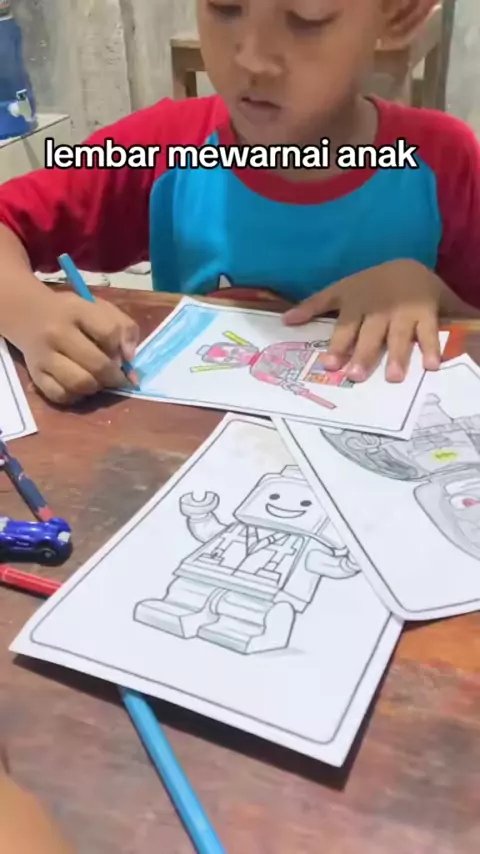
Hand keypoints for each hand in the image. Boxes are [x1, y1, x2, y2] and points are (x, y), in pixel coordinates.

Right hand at [15, 290, 138, 404]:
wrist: (29, 315)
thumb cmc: (72, 313)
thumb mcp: (99, 308)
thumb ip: (122, 327)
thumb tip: (130, 359)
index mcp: (77, 310)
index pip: (109, 333)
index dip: (123, 349)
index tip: (126, 358)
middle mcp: (57, 333)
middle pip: (97, 365)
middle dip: (115, 377)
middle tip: (119, 378)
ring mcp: (43, 356)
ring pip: (80, 384)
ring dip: (96, 387)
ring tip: (98, 381)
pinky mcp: (35, 375)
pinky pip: (61, 395)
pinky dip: (76, 396)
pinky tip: (79, 386)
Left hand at [283, 260, 442, 381]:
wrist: (409, 267)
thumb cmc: (370, 285)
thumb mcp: (342, 290)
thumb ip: (314, 305)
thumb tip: (286, 320)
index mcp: (357, 304)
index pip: (345, 327)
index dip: (338, 345)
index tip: (329, 364)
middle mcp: (379, 310)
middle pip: (371, 334)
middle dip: (363, 354)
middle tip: (356, 376)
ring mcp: (404, 312)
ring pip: (399, 335)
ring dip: (397, 355)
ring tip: (393, 378)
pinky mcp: (427, 313)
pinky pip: (430, 332)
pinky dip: (432, 347)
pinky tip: (432, 366)